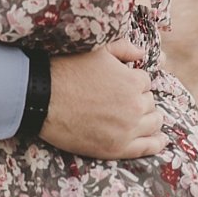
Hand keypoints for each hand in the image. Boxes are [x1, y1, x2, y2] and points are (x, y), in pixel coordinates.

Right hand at [42, 40, 165, 158]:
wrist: (39, 97)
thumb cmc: (65, 70)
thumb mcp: (95, 51)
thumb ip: (123, 48)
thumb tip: (142, 53)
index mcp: (132, 81)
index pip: (145, 82)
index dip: (130, 81)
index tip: (116, 84)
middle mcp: (135, 106)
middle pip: (150, 103)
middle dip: (138, 99)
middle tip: (118, 99)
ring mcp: (127, 129)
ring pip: (153, 123)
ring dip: (147, 118)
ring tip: (134, 116)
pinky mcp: (117, 148)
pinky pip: (147, 147)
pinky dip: (156, 142)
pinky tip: (158, 139)